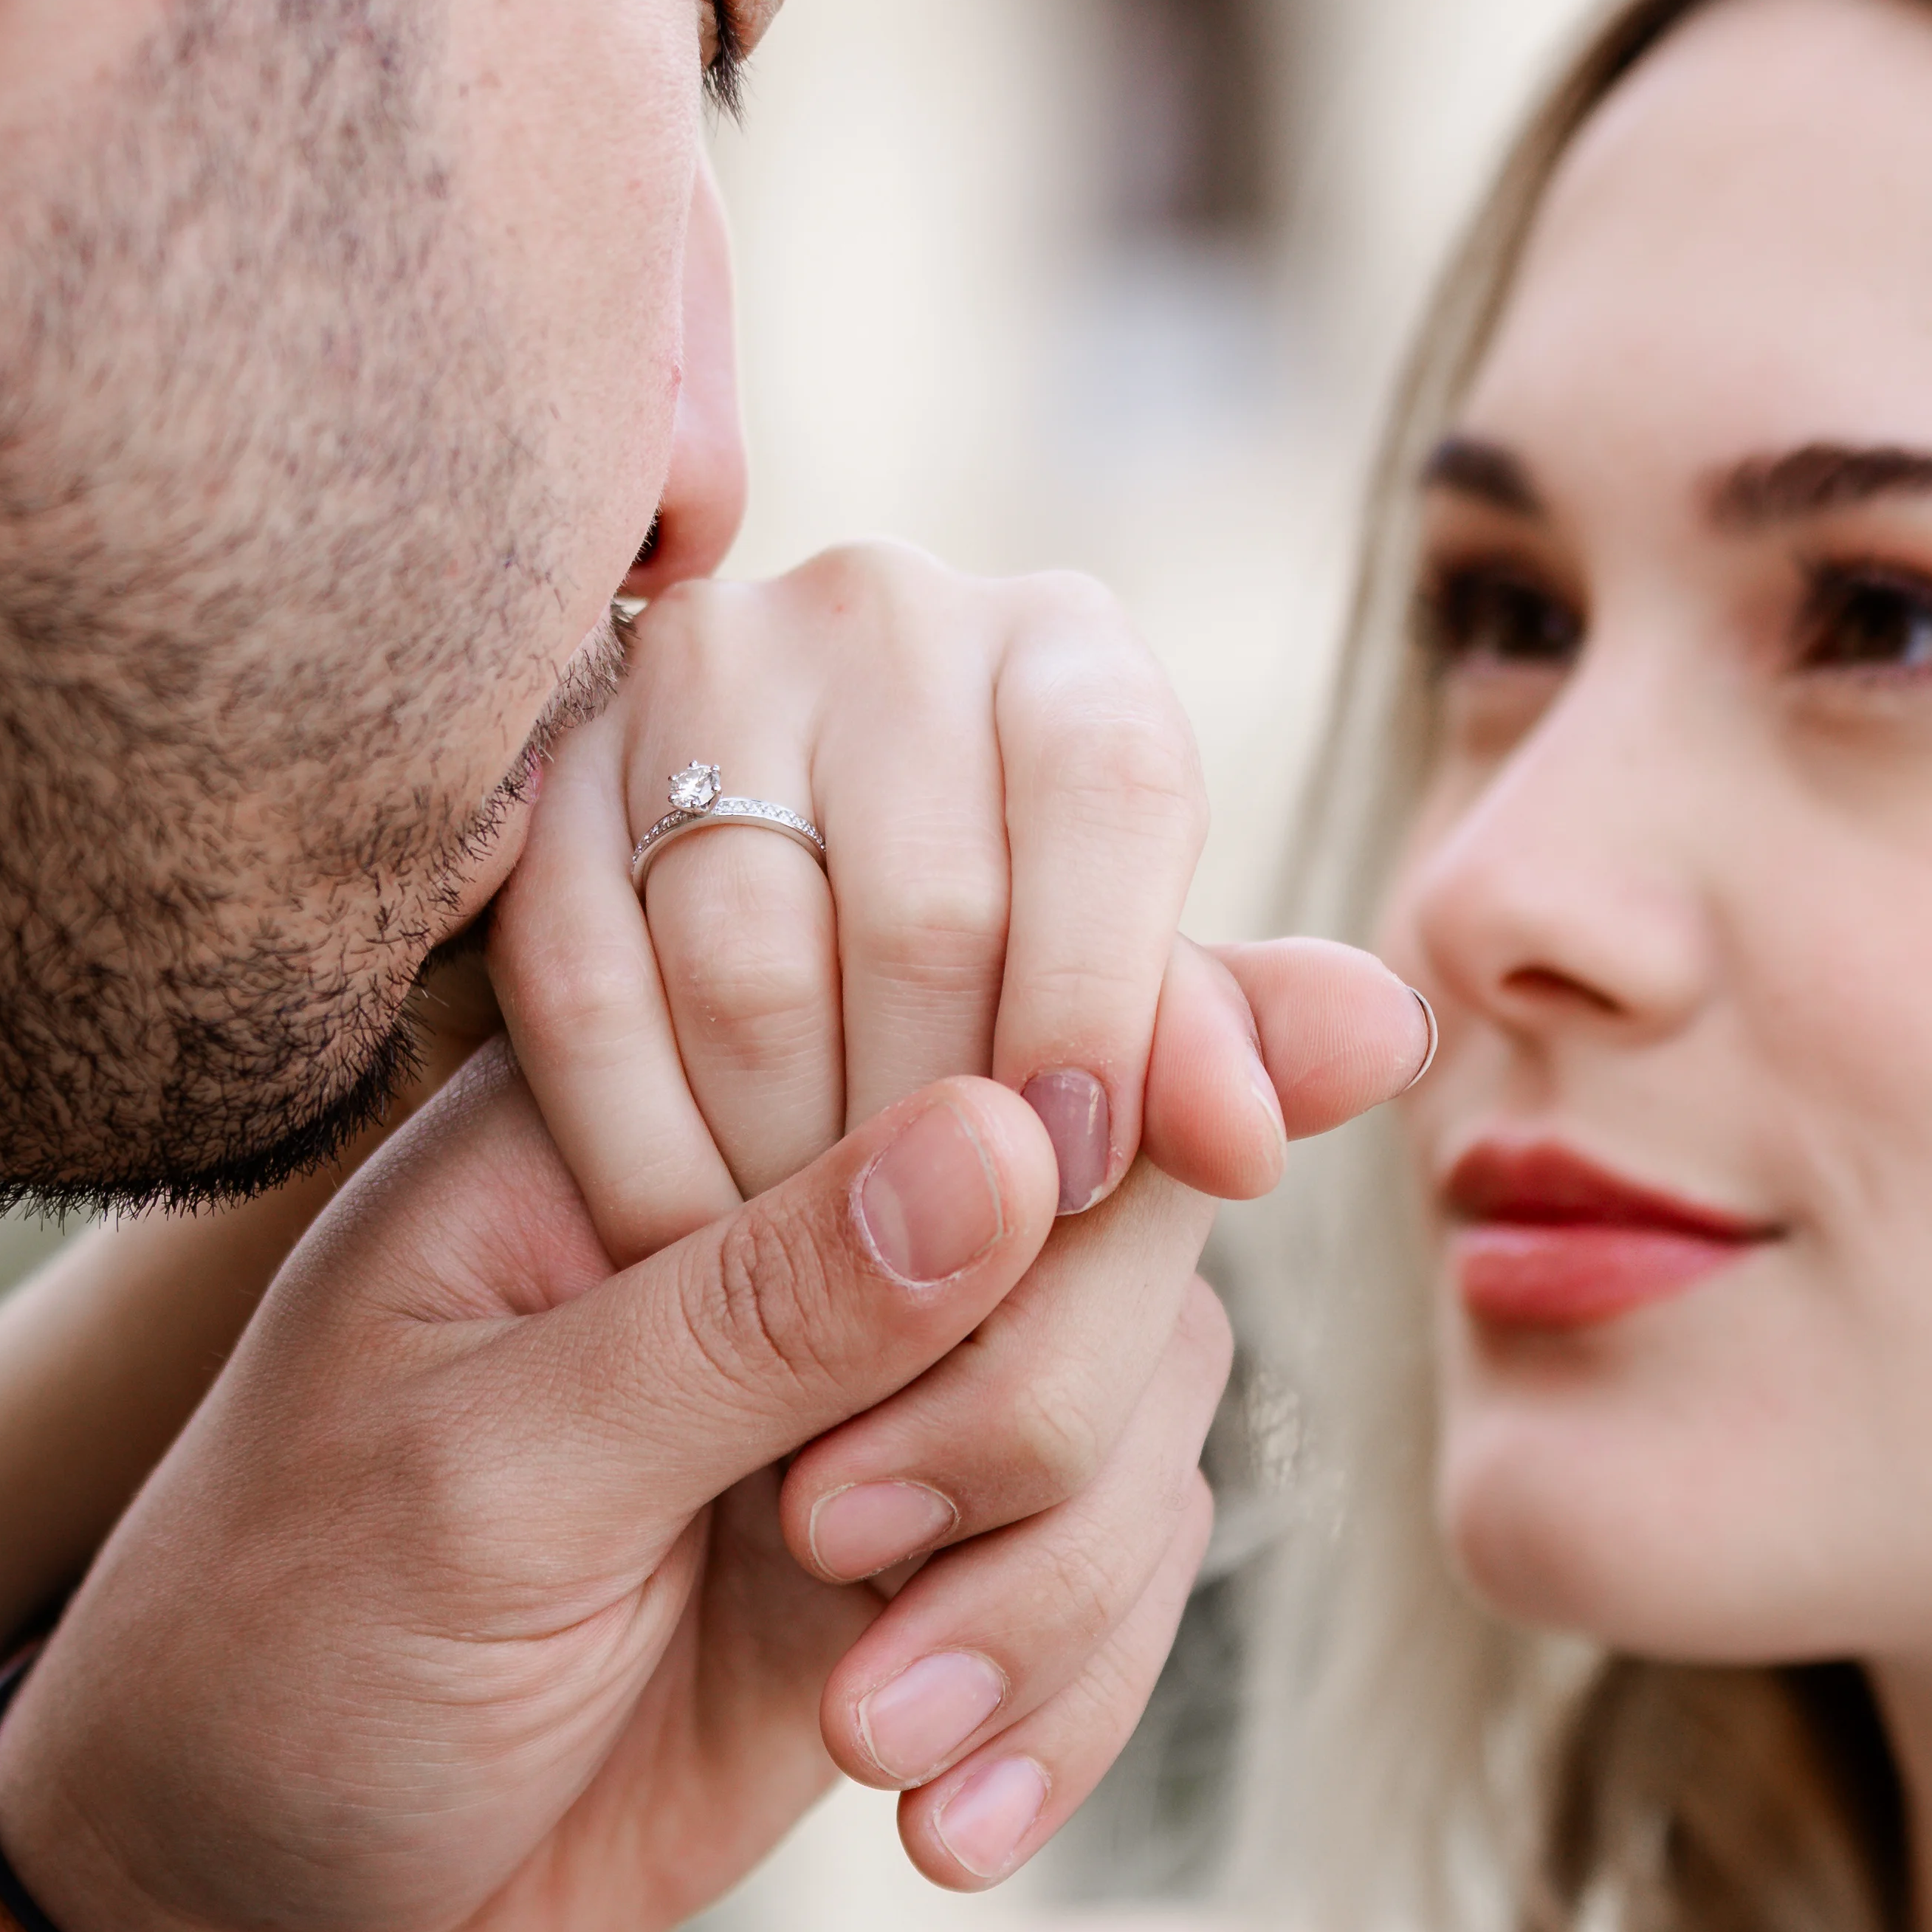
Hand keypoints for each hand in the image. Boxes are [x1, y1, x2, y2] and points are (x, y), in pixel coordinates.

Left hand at [0, 555, 1426, 1931]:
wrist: (247, 1907)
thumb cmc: (291, 1643)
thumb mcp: (488, 1476)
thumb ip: (753, 1315)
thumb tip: (1018, 1140)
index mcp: (654, 1100)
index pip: (948, 983)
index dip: (1134, 1034)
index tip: (1225, 1132)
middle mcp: (798, 1217)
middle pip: (1106, 1200)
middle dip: (1036, 1400)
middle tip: (839, 1546)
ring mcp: (883, 1390)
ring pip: (1141, 1406)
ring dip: (1050, 1593)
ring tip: (870, 1734)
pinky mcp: (933, 1563)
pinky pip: (1114, 1581)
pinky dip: (1065, 1709)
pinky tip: (940, 1825)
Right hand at [499, 544, 1412, 1242]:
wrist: (759, 997)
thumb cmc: (993, 1028)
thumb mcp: (1124, 1030)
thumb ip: (1228, 1040)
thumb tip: (1384, 1035)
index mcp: (1067, 648)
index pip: (1115, 789)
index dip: (1103, 999)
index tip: (1086, 1173)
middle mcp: (888, 611)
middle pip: (929, 905)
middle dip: (947, 1149)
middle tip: (956, 1309)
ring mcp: (696, 667)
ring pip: (746, 962)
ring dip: (793, 1184)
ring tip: (835, 1320)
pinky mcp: (547, 763)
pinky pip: (578, 979)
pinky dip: (639, 1149)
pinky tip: (691, 1261)